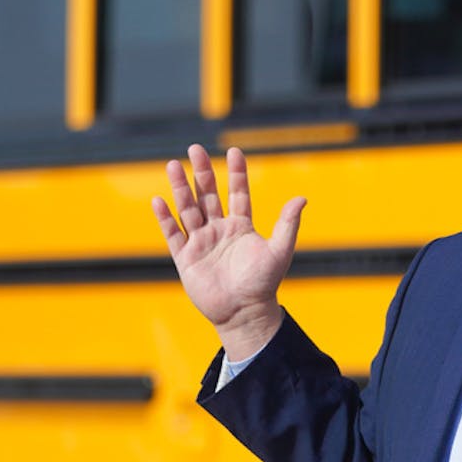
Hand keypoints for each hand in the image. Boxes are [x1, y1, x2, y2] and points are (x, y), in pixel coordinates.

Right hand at [152, 144, 305, 358]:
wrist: (244, 312)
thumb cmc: (264, 283)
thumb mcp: (279, 250)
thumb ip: (288, 223)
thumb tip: (302, 198)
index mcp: (242, 226)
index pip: (238, 193)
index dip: (236, 173)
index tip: (234, 151)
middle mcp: (220, 230)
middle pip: (208, 195)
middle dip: (202, 172)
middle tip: (195, 148)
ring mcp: (201, 242)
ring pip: (188, 209)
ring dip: (180, 188)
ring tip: (173, 164)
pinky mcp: (186, 258)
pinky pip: (173, 234)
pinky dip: (166, 218)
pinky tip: (160, 200)